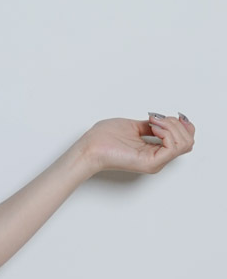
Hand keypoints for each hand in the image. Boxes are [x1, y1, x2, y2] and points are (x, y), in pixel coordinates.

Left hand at [78, 113, 195, 175]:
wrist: (89, 147)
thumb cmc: (103, 139)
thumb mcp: (133, 126)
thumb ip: (150, 126)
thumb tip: (161, 119)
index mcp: (154, 151)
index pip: (184, 140)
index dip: (181, 124)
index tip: (164, 116)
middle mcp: (157, 158)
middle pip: (188, 141)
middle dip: (176, 123)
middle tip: (156, 119)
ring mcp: (155, 162)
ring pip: (184, 143)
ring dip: (172, 126)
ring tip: (153, 123)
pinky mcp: (151, 163)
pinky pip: (174, 147)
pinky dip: (167, 132)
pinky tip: (153, 128)